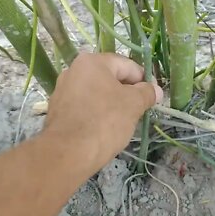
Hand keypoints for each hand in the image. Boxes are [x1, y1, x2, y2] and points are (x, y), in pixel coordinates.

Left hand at [43, 53, 162, 168]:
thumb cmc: (104, 121)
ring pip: (97, 94)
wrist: (68, 153)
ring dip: (113, 105)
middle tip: (140, 111)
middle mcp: (74, 71)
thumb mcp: (133, 104)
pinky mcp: (58, 111)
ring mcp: (63, 91)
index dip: (144, 81)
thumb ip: (146, 93)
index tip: (153, 97)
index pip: (127, 65)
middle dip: (127, 94)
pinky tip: (105, 131)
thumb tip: (156, 89)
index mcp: (92, 62)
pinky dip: (97, 115)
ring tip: (123, 123)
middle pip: (110, 79)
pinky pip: (85, 108)